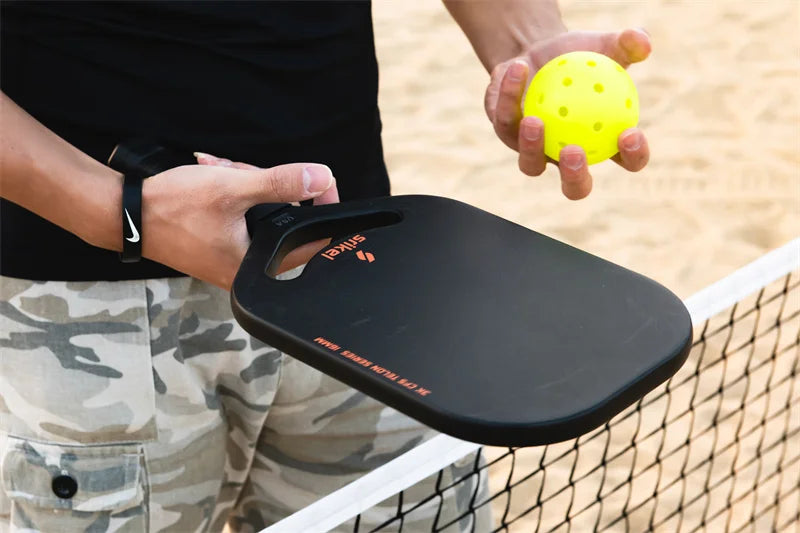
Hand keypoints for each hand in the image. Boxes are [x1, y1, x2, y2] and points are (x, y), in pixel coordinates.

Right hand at [141, 156, 338, 289]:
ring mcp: (231, 257)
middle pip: (285, 221)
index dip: (321, 206)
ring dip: (248, 183)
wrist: (124, 213)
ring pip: (262, 212)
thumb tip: (321, 178)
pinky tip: (216, 173)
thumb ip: (280, 183)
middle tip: (245, 169)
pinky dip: (234, 192)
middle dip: (269, 186)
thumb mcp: (233, 187)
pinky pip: (242, 215)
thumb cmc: (172, 207)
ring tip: (221, 167)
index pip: (311, 241)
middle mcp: (246, 269)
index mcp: (254, 266)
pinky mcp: (219, 244)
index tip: (319, 181)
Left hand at [485, 28, 651, 199]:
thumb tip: (642, 43)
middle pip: (575, 187)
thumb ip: (628, 43)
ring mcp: (535, 152)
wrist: (539, 52)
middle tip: (573, 151)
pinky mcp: (507, 132)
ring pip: (531, 165)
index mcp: (605, 144)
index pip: (628, 160)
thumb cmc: (581, 56)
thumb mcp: (605, 44)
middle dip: (575, 177)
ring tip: (533, 120)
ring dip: (531, 147)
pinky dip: (510, 94)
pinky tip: (518, 68)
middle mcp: (568, 157)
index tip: (630, 134)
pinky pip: (505, 118)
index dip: (633, 156)